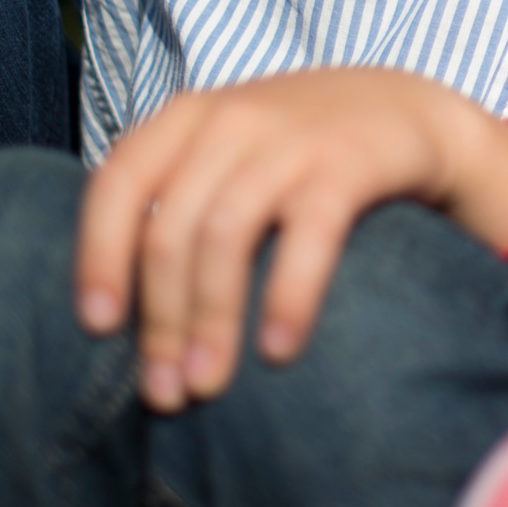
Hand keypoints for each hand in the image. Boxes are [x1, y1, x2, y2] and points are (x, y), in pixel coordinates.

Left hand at [73, 68, 507, 410]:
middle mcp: (232, 120)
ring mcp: (291, 138)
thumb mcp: (230, 152)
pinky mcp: (350, 162)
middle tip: (165, 394)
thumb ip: (178, 199)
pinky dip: (287, 294)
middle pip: (171, 228)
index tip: (99, 328)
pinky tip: (278, 349)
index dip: (98, 256)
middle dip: (160, 319)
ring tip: (208, 383)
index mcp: (188, 118)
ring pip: (225, 233)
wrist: (410, 113)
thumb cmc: (300, 151)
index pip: (118, 184)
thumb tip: (115, 314)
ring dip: (210, 317)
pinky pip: (309, 234)